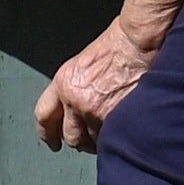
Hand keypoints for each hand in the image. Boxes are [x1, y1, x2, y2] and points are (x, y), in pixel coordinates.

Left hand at [34, 24, 155, 151]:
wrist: (139, 42)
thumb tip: (74, 112)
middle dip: (80, 139)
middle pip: (71, 136)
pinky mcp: (117, 119)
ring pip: (94, 142)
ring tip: (110, 129)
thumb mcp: (82, 65)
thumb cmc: (117, 46)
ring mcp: (97, 112)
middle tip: (88, 137)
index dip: (48, 133)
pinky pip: (112, 140)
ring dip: (100, 139)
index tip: (52, 140)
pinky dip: (116, 138)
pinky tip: (121, 129)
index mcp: (64, 83)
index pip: (44, 116)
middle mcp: (76, 100)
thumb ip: (73, 89)